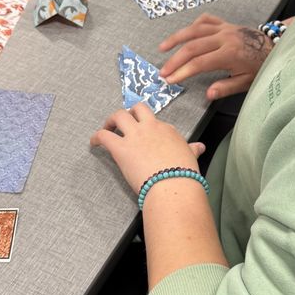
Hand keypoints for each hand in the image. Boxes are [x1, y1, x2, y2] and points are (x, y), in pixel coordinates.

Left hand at [90, 102, 204, 193]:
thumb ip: (192, 150)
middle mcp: (151, 128)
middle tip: (124, 122)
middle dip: (130, 113)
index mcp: (168, 130)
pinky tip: (94, 142)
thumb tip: (200, 147)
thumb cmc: (183, 175)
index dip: (149, 128)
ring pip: (119, 115)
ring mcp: (135, 136)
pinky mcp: (120, 147)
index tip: (146, 136)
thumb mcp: (191, 158)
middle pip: (138, 109)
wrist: (173, 185)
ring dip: (111, 120)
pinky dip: (97, 137)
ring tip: (107, 128)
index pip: (157, 123)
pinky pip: (104, 136)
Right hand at [158, 13, 271, 99]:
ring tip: (162, 48)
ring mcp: (224, 28)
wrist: (276, 46)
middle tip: (163, 71)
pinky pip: (206, 20)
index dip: (182, 72)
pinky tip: (185, 34)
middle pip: (192, 47)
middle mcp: (224, 38)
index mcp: (230, 53)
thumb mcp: (247, 81)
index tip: (170, 80)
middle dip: (175, 60)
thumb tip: (208, 94)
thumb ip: (227, 87)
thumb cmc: (262, 65)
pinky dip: (194, 25)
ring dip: (176, 38)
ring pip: (194, 30)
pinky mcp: (225, 24)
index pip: (199, 63)